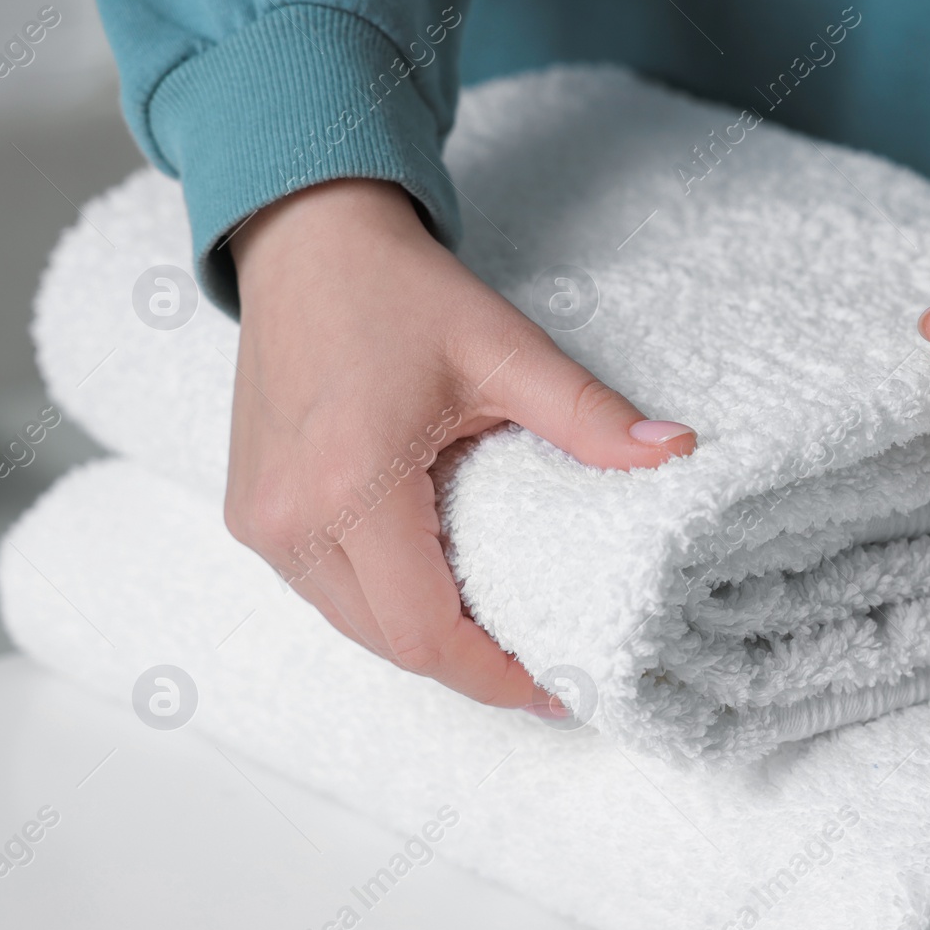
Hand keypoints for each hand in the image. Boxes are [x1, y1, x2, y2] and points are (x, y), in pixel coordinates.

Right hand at [225, 179, 695, 709]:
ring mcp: (260, 521)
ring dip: (425, 634)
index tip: (557, 688)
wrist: (305, 240)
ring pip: (355, 626)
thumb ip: (590, 417)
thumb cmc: (398, 291)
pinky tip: (436, 579)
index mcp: (351, 486)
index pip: (424, 632)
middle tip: (540, 659)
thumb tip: (677, 452)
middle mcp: (290, 518)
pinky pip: (326, 591)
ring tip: (497, 623)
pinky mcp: (252, 513)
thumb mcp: (507, 351)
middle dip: (469, 664)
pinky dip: (384, 601)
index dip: (495, 677)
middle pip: (390, 643)